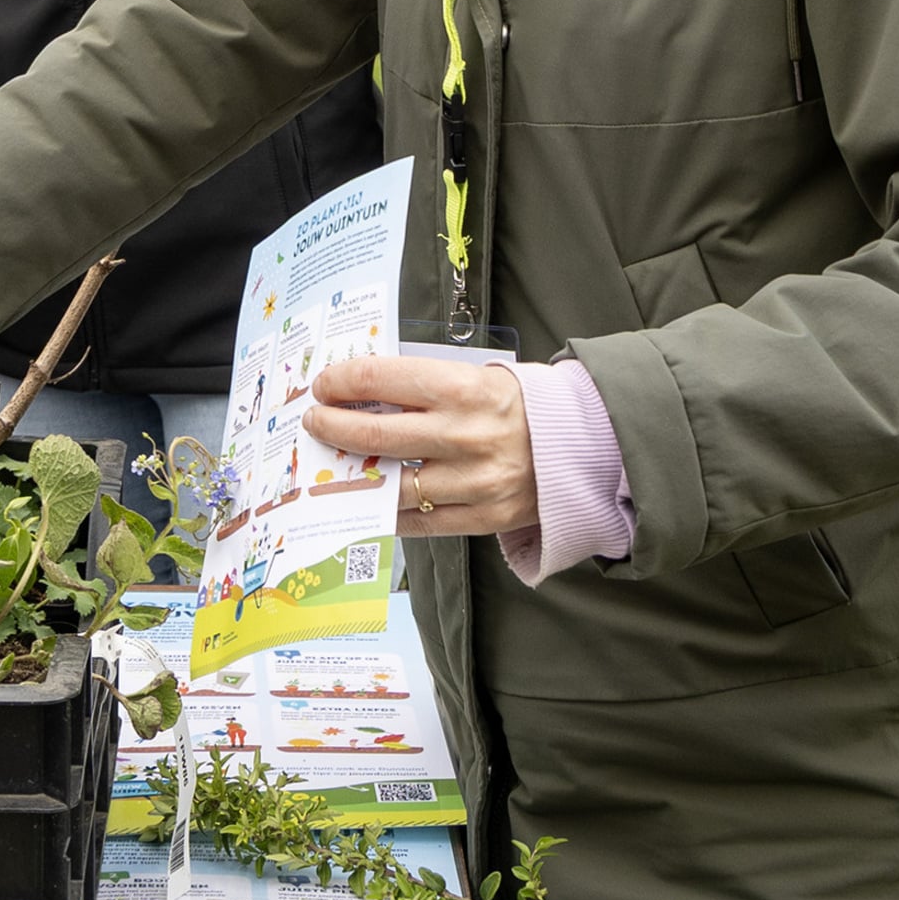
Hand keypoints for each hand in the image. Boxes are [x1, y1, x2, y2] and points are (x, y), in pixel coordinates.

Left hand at [299, 355, 538, 538]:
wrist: (583, 444)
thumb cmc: (520, 404)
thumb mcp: (476, 376)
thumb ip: (424, 386)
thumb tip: (361, 394)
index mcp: (463, 389)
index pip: (379, 380)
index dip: (340, 382)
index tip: (323, 386)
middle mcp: (465, 435)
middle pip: (373, 435)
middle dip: (331, 427)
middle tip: (315, 421)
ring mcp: (473, 481)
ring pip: (391, 486)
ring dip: (353, 476)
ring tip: (336, 464)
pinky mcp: (483, 517)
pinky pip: (419, 523)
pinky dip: (388, 512)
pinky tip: (371, 499)